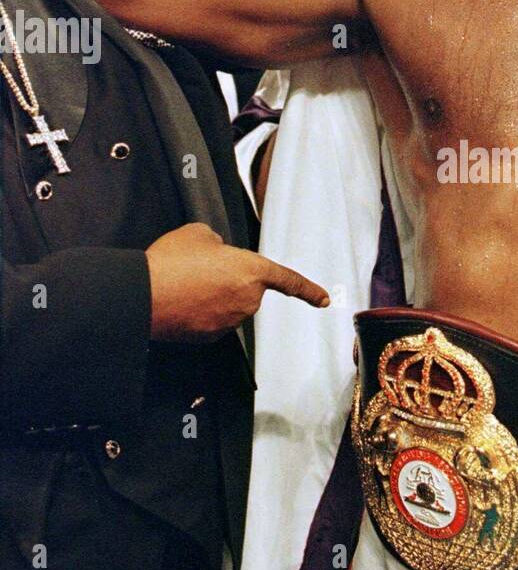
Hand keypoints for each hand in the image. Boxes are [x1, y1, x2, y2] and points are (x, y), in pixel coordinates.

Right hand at [145, 222, 328, 342]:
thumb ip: (217, 242)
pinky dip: (199, 311)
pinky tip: (180, 300)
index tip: (323, 300)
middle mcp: (247, 300)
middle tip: (198, 269)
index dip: (308, 289)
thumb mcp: (197, 233)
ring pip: (227, 304)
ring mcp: (229, 321)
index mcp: (252, 271)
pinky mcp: (210, 336)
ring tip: (183, 283)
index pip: (288, 279)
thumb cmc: (171, 262)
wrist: (143, 295)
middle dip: (228, 279)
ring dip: (212, 295)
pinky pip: (211, 319)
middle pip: (246, 288)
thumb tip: (215, 250)